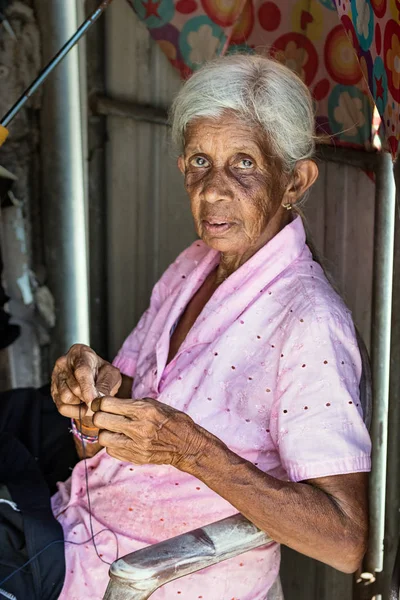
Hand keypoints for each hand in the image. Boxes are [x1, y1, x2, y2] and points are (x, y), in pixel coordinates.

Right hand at [51, 344, 121, 426]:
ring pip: (66, 398)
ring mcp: (56, 377)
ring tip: (89, 400)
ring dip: (80, 404)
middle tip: (97, 400)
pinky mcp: (53, 391)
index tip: (92, 400)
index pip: (82, 371)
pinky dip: (74, 411)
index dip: (87, 388)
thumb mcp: (110, 374)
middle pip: (74, 387)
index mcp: (80, 353)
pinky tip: (81, 405)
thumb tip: (97, 400)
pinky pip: (62, 407)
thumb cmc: (102, 372)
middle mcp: (64, 363)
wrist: (94, 375)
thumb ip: (106, 385)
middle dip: (87, 397)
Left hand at [92, 396, 208, 469]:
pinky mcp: (135, 457)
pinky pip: (111, 451)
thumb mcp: (154, 404)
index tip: (101, 404)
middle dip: (99, 416)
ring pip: (102, 438)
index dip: (100, 402)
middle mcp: (138, 428)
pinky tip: (122, 440)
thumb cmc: (171, 420)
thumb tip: (110, 404)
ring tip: (114, 430)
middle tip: (104, 416)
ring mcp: (136, 445)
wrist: (186, 444)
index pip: (107, 404)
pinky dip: (113, 444)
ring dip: (105, 432)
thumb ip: (131, 404)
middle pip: (100, 421)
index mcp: (143, 410)